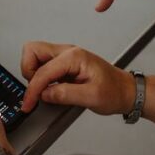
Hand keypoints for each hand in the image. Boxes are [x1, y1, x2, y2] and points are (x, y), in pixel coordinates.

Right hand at [20, 42, 135, 114]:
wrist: (126, 91)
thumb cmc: (114, 91)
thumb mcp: (91, 97)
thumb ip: (65, 94)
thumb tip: (44, 93)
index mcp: (74, 57)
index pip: (43, 71)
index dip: (33, 89)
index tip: (29, 103)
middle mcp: (68, 52)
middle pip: (33, 51)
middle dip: (28, 72)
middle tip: (35, 90)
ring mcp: (65, 56)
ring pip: (35, 55)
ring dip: (33, 73)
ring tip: (43, 90)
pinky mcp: (64, 63)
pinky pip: (43, 64)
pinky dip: (40, 76)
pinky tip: (49, 89)